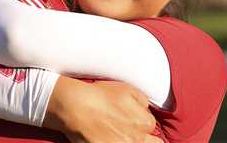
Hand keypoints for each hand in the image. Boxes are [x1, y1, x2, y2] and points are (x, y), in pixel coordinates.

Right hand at [43, 77, 161, 142]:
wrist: (76, 106)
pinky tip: (105, 138)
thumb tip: (146, 109)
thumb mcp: (126, 88)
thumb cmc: (99, 95)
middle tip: (125, 129)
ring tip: (115, 134)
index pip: (150, 126)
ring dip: (128, 140)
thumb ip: (142, 100)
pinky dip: (111, 142)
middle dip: (139, 136)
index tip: (130, 119)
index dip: (139, 121)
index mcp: (144, 122)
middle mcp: (136, 138)